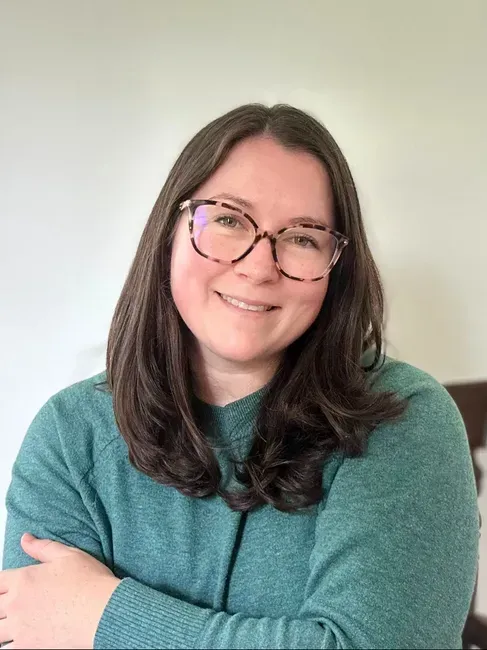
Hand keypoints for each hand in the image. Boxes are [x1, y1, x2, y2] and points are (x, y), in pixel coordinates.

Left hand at [0, 533, 120, 648]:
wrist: (102, 611)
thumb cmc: (89, 582)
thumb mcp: (68, 555)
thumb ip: (42, 547)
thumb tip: (25, 539)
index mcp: (23, 579)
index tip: (5, 588)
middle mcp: (16, 603)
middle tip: (7, 608)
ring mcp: (20, 628)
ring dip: (1, 627)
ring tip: (9, 626)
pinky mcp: (28, 647)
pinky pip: (6, 649)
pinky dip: (8, 645)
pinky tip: (16, 641)